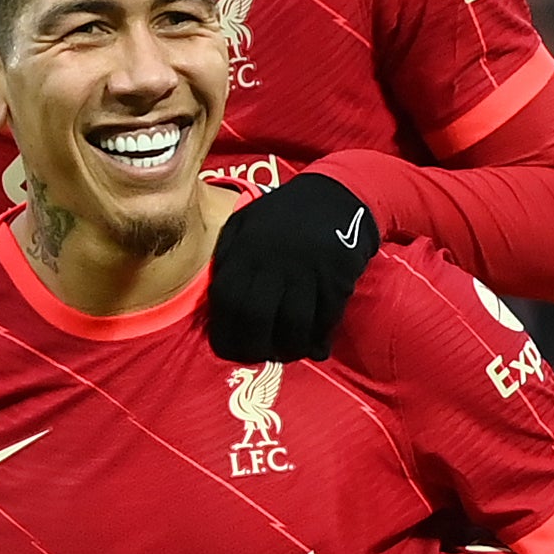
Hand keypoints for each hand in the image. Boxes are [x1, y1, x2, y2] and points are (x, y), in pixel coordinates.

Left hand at [203, 170, 378, 358]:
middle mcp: (275, 261)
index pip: (227, 299)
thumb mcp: (245, 223)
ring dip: (289, 349)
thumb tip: (216, 303)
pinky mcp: (337, 278)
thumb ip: (228, 258)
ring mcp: (308, 271)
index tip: (227, 348)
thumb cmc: (282, 217)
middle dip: (254, 347)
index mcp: (246, 248)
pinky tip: (315, 347)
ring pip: (294, 324)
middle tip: (257, 356)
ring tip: (286, 353)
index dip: (225, 332)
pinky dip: (319, 339)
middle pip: (257, 317)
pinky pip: (326, 318)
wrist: (335, 197)